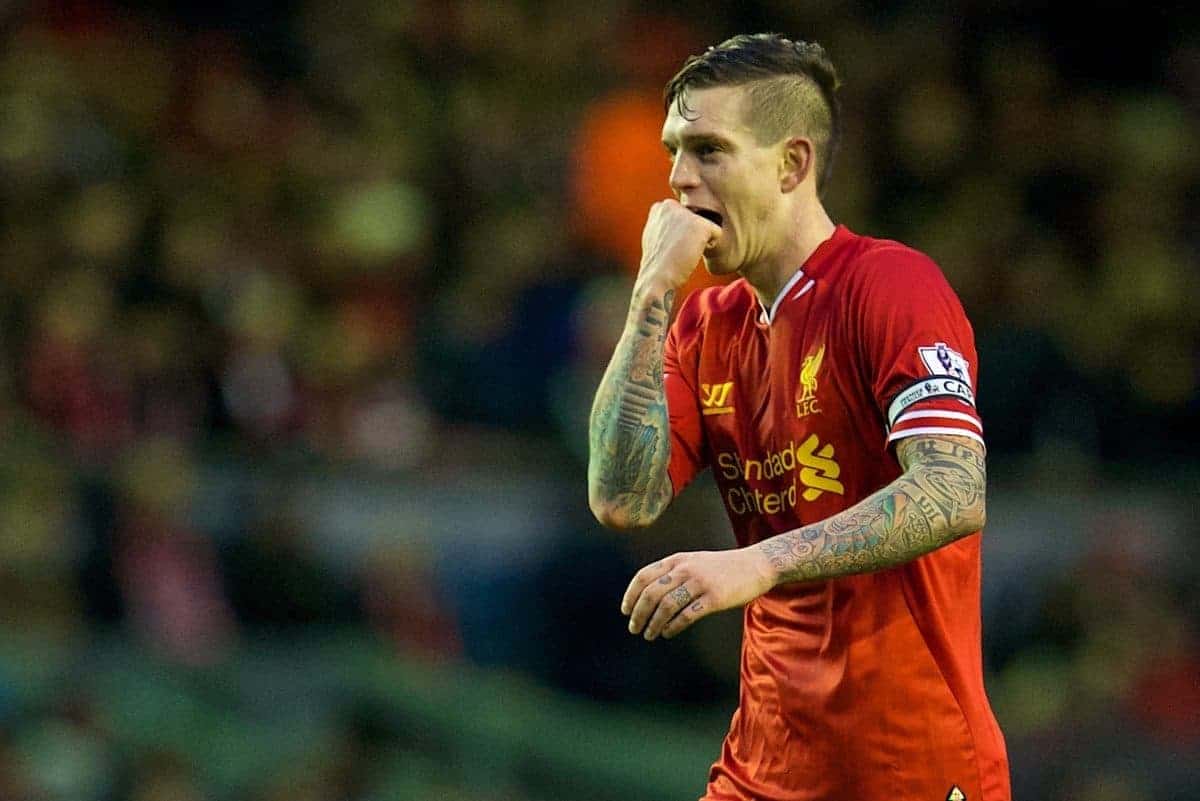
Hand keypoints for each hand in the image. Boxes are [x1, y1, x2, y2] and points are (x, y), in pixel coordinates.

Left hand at [621, 547, 776, 640]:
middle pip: (651, 593)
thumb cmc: (723, 567)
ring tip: (649, 635)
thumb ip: (673, 572)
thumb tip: (649, 594)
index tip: (625, 610)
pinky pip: (687, 615)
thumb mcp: (694, 561)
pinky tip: (668, 633)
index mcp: (677, 560)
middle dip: (638, 613)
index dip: (631, 595)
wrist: (756, 565)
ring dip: (654, 623)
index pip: (644, 576)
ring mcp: (700, 583)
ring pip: (667, 606)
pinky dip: (673, 626)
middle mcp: (686, 569)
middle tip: (633, 628)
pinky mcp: (714, 598)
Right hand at [635, 199, 722, 291]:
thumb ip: (666, 225)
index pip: (685, 216)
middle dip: (692, 233)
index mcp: (660, 208)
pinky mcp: (700, 224)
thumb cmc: (658, 265)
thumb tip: (680, 225)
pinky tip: (694, 253)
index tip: (671, 247)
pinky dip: (711, 245)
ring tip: (684, 252)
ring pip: (705, 226)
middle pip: (696, 219)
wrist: (657, 279)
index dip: (683, 233)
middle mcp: (670, 205)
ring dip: (700, 240)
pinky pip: (717, 233)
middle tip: (678, 250)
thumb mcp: (654, 238)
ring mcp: (685, 213)